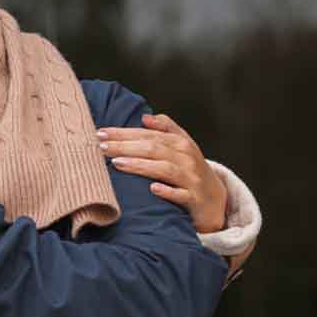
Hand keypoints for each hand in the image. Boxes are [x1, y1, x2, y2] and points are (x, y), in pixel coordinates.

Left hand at [98, 113, 227, 232]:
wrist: (215, 199)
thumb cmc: (191, 170)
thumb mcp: (183, 146)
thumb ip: (166, 129)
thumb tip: (145, 117)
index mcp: (180, 142)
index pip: (148, 134)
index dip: (124, 133)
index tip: (101, 133)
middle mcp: (187, 158)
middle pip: (153, 148)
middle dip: (126, 146)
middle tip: (101, 146)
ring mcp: (192, 178)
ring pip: (165, 169)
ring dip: (140, 165)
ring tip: (117, 163)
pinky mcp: (195, 199)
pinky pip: (181, 195)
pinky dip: (168, 191)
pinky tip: (152, 189)